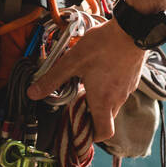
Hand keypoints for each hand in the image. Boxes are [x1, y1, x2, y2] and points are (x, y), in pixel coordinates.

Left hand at [26, 17, 147, 142]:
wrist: (131, 30)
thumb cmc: (102, 46)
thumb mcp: (72, 61)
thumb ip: (53, 79)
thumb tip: (33, 94)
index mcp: (103, 101)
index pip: (103, 133)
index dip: (92, 136)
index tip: (79, 129)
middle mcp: (118, 99)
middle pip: (106, 119)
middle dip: (91, 116)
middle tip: (76, 104)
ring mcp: (127, 89)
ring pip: (113, 104)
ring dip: (100, 100)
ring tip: (86, 84)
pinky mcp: (132, 78)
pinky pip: (120, 91)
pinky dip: (109, 88)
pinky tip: (100, 71)